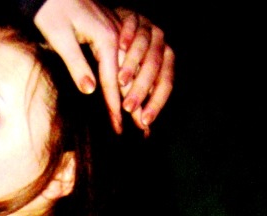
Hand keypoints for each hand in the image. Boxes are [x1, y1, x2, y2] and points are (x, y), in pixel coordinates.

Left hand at [33, 0, 173, 133]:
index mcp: (106, 37)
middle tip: (138, 130)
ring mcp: (116, 32)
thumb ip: (76, 64)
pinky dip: (129, 78)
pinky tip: (130, 92)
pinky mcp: (112, 31)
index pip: (112, 81)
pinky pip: (125, 59)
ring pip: (129, 69)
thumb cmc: (51, 10)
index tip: (117, 129)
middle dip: (132, 105)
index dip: (114, 107)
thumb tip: (91, 90)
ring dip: (134, 93)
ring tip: (138, 116)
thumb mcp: (60, 38)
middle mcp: (116, 35)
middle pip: (127, 77)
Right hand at [115, 7, 174, 134]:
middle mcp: (160, 43)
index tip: (144, 122)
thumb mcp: (136, 82)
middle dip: (142, 88)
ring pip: (144, 45)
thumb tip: (146, 132)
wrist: (118, 30)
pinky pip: (132, 24)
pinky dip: (128, 34)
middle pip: (155, 65)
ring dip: (134, 64)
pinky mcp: (132, 15)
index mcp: (165, 61)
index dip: (157, 102)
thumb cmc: (127, 63)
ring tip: (121, 82)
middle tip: (128, 107)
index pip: (166, 83)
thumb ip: (141, 102)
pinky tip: (119, 45)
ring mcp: (147, 27)